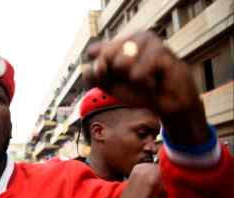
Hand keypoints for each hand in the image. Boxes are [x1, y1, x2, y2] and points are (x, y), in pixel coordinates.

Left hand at [84, 31, 208, 144]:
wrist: (169, 104)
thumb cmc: (139, 91)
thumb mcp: (110, 86)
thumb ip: (94, 76)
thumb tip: (86, 68)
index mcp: (120, 42)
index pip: (94, 51)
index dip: (98, 69)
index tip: (108, 77)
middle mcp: (134, 37)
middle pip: (106, 56)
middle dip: (116, 76)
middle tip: (133, 81)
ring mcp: (149, 41)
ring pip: (121, 63)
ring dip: (131, 81)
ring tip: (145, 81)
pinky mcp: (161, 52)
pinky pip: (137, 74)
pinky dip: (143, 85)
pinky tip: (154, 83)